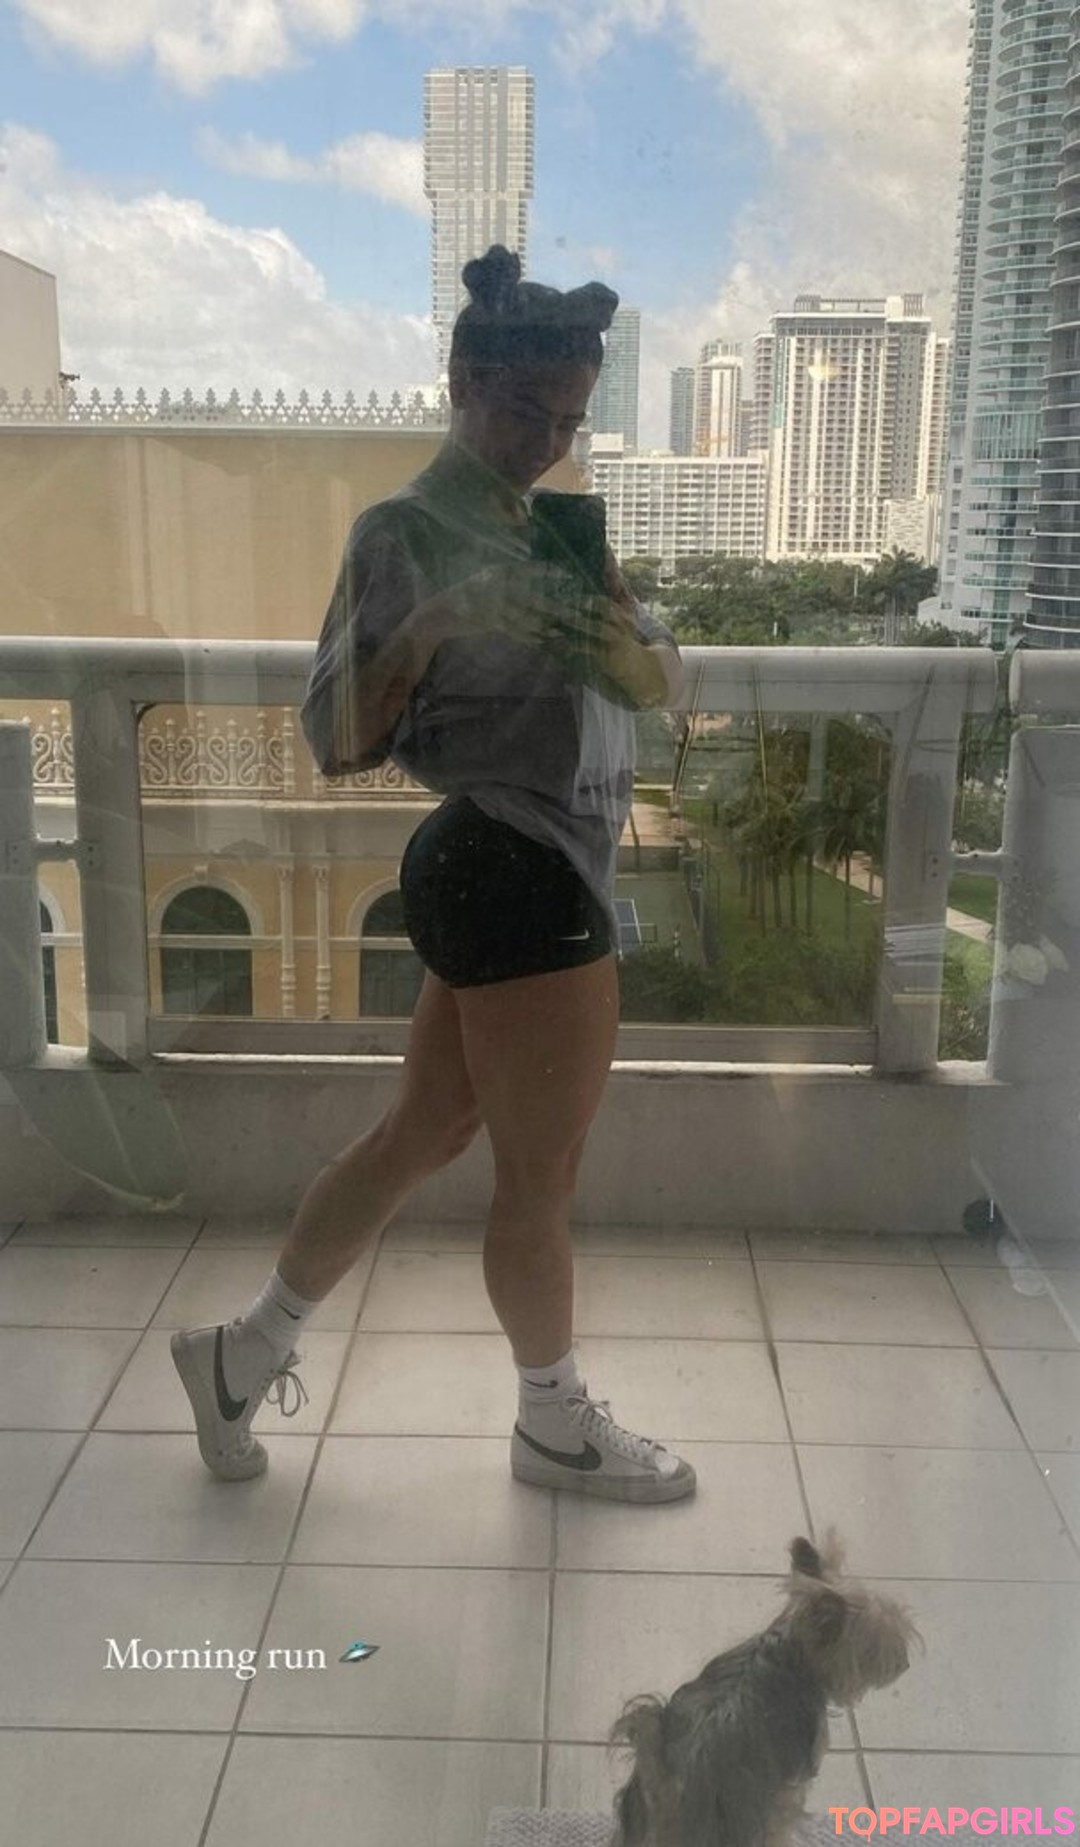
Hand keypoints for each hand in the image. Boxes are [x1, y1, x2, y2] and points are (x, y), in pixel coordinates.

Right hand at [435, 561, 569, 649]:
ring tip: (559, 632)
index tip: (569, 575)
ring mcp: (493, 605)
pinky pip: (514, 631)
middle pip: (533, 598)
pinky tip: (541, 641)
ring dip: (543, 627)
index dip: (550, 572)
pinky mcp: (489, 622)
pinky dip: (528, 637)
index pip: (530, 569)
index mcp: (499, 571)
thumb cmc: (467, 595)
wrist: (440, 612)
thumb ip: (509, 580)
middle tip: (574, 612)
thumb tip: (538, 587)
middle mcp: (498, 586)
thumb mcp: (487, 580)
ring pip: (525, 618)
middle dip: (555, 606)